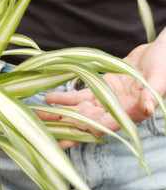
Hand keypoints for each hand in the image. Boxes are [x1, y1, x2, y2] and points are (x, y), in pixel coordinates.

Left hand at [43, 27, 165, 147]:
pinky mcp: (103, 87)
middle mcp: (115, 110)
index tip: (64, 138)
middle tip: (40, 131)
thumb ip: (151, 96)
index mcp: (129, 114)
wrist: (163, 51)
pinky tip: (49, 98)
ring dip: (59, 113)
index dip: (83, 132)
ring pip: (79, 110)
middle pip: (85, 122)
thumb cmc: (164, 65)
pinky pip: (81, 94)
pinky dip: (65, 97)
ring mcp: (107, 99)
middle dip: (63, 126)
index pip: (102, 127)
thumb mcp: (160, 80)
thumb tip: (148, 110)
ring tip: (38, 115)